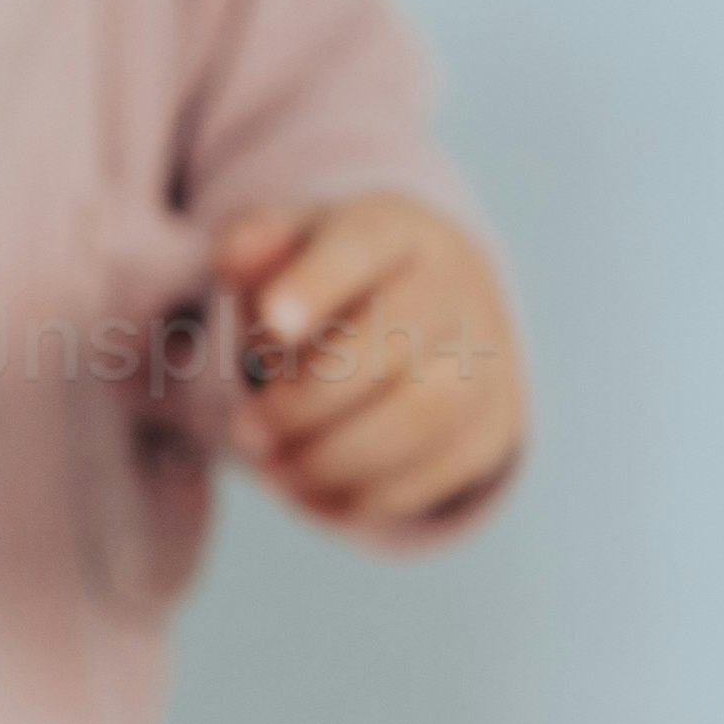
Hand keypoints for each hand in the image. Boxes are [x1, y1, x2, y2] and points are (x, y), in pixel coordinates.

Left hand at [214, 195, 526, 534]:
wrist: (434, 319)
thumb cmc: (336, 283)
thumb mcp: (290, 248)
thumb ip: (252, 244)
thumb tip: (232, 257)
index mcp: (397, 229)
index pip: (363, 244)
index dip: (318, 283)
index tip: (274, 322)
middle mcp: (456, 287)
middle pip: (392, 343)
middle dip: (306, 400)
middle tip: (246, 431)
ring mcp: (487, 359)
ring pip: (418, 418)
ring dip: (330, 457)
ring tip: (272, 465)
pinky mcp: (491, 429)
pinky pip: (432, 475)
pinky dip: (359, 494)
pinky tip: (310, 487)